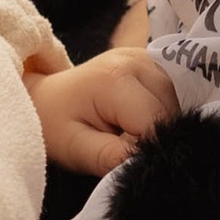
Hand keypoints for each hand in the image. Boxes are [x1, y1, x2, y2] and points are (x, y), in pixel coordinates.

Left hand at [29, 44, 178, 177]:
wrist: (44, 99)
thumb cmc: (55, 126)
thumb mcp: (77, 150)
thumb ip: (113, 157)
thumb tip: (150, 162)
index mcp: (116, 78)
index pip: (157, 123)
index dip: (147, 148)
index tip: (123, 156)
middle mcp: (137, 60)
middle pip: (170, 111)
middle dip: (154, 135)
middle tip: (119, 141)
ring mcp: (146, 57)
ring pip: (174, 103)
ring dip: (159, 123)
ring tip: (125, 129)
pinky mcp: (151, 61)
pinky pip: (171, 94)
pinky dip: (160, 112)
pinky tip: (137, 118)